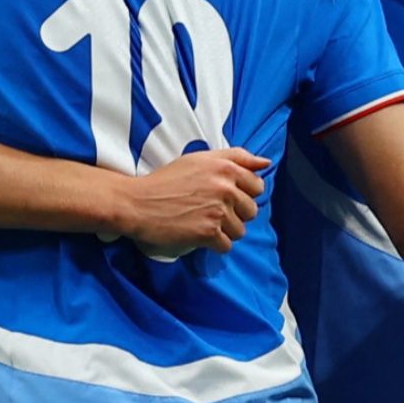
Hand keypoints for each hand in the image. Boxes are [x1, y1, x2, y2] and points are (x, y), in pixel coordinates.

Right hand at [110, 147, 269, 258]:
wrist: (138, 203)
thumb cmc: (166, 180)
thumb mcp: (199, 159)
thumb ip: (235, 157)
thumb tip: (266, 163)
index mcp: (225, 167)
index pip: (257, 186)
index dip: (243, 194)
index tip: (224, 197)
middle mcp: (225, 187)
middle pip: (251, 210)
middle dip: (235, 214)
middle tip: (211, 211)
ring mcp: (218, 210)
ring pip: (240, 230)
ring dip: (224, 231)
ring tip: (203, 223)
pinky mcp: (208, 232)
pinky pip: (226, 245)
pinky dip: (214, 244)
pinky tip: (198, 235)